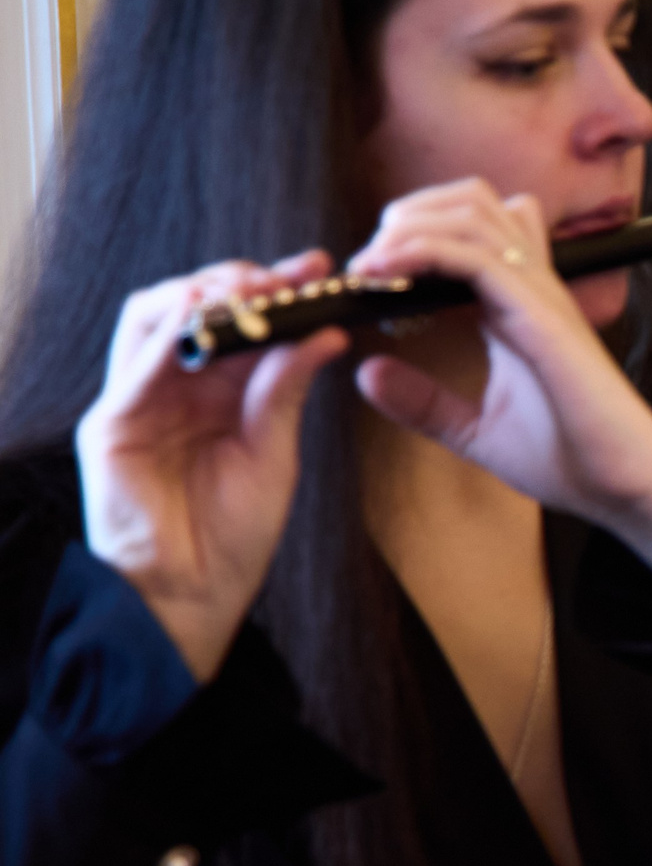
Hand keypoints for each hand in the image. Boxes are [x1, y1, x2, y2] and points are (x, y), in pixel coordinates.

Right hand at [75, 253, 348, 680]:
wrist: (196, 595)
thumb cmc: (234, 533)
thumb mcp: (274, 451)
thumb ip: (286, 390)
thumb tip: (325, 331)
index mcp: (216, 393)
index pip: (238, 321)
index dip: (275, 290)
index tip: (320, 271)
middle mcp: (173, 388)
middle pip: (190, 306)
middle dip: (237, 282)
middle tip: (286, 276)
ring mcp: (137, 402)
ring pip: (151, 320)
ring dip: (199, 297)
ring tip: (247, 291)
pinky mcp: (111, 428)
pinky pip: (134, 369)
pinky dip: (168, 338)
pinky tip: (202, 322)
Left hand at [346, 180, 651, 631]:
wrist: (628, 488)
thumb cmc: (572, 459)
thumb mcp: (477, 430)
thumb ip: (425, 401)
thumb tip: (366, 371)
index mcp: (519, 304)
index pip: (471, 226)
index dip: (416, 231)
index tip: (370, 279)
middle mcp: (532, 288)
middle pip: (470, 200)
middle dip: (408, 215)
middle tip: (368, 265)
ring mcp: (540, 296)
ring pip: (471, 212)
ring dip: (409, 227)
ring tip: (371, 267)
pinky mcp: (542, 316)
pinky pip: (475, 256)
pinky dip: (422, 252)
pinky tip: (386, 275)